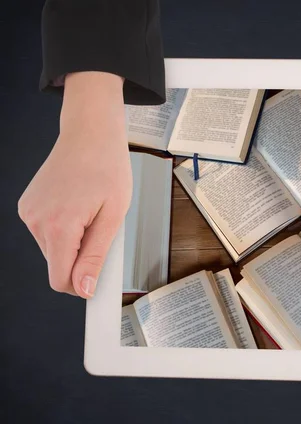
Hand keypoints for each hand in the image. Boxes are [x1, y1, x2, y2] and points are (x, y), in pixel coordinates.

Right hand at [18, 72, 131, 297]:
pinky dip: (64, 228)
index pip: (60, 279)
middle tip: (102, 231)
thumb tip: (83, 288)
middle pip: (57, 265)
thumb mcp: (113, 216)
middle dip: (81, 257)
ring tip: (91, 213)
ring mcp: (28, 212)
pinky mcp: (27, 206)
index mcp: (59, 225)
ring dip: (74, 241)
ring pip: (53, 249)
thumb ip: (95, 256)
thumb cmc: (107, 167)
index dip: (80, 286)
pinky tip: (78, 206)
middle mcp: (36, 220)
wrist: (90, 134)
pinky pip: (47, 232)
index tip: (96, 288)